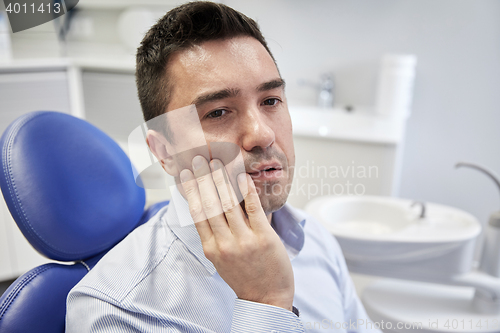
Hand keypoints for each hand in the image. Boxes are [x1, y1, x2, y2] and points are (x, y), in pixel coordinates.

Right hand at [180, 156, 293, 310]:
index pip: (197, 213)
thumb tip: (206, 210)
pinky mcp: (263, 238)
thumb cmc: (244, 276)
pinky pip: (253, 209)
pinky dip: (247, 191)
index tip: (184, 174)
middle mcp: (224, 244)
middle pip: (210, 204)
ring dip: (221, 179)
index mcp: (210, 248)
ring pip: (229, 204)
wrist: (267, 298)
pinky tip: (242, 177)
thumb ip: (213, 236)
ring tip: (217, 162)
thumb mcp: (220, 260)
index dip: (190, 190)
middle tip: (198, 159)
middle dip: (202, 178)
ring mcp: (244, 241)